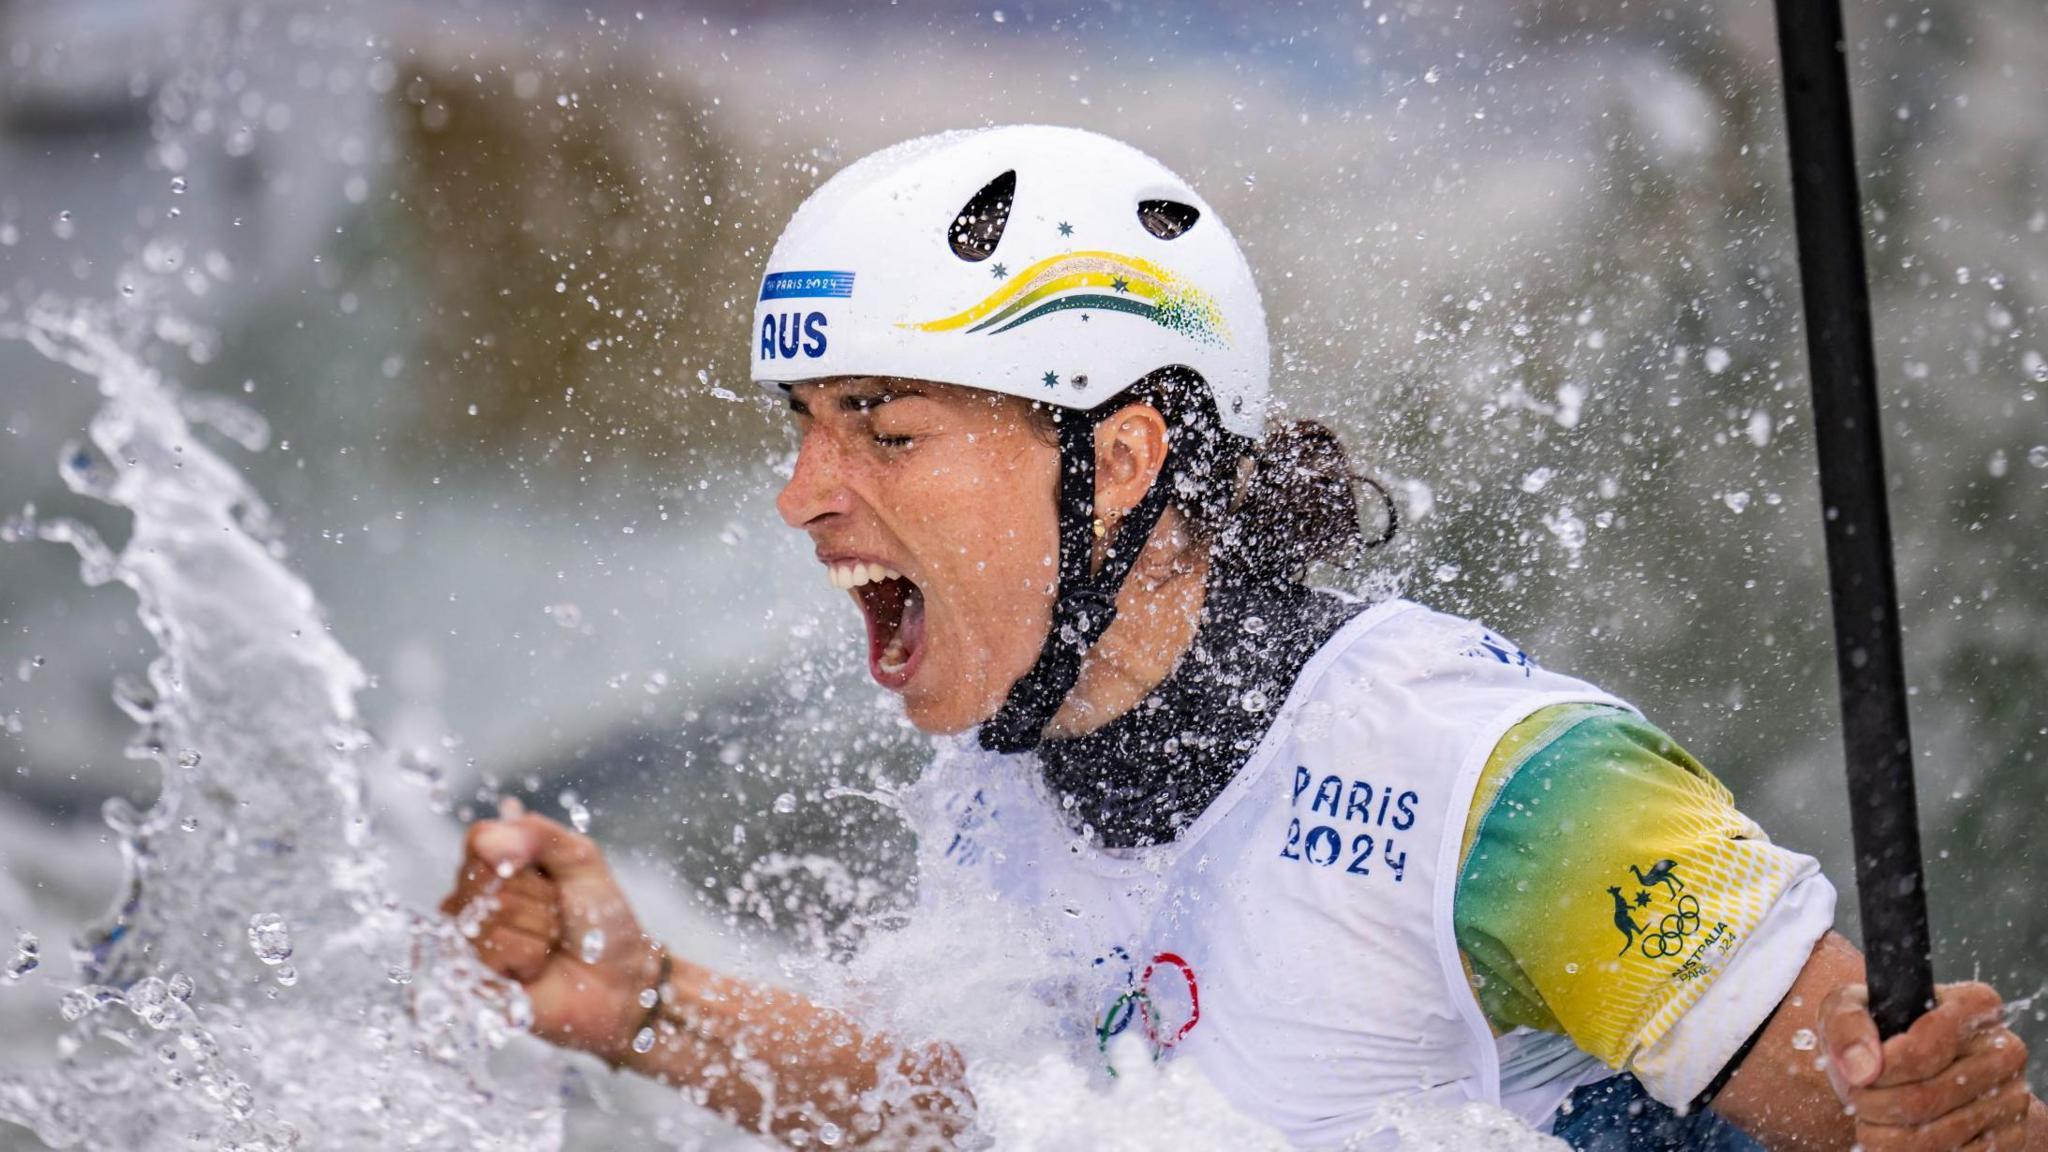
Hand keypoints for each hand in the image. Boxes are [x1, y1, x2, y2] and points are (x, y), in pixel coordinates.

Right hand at [439, 799, 663, 1062]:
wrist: (620, 976)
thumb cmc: (598, 917)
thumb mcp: (580, 858)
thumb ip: (537, 834)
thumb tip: (488, 841)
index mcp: (489, 869)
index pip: (481, 840)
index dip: (522, 853)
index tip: (551, 875)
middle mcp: (467, 904)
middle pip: (488, 877)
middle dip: (540, 896)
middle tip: (556, 914)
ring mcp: (466, 943)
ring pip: (495, 913)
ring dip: (541, 927)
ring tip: (550, 943)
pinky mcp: (472, 981)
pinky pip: (497, 949)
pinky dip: (533, 956)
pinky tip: (538, 967)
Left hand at [1820, 981, 2036, 1150]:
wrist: (1911, 1072)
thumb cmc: (1879, 1033)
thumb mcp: (1851, 1009)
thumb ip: (1848, 1025)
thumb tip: (1861, 1068)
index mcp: (1976, 1006)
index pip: (1923, 1050)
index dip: (1880, 1070)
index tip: (1858, 1074)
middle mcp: (2004, 1050)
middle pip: (1925, 1097)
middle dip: (1874, 1104)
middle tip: (1856, 1099)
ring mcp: (2012, 1097)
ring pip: (1938, 1136)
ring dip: (1886, 1136)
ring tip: (1870, 1119)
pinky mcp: (2010, 1137)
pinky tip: (1892, 1138)